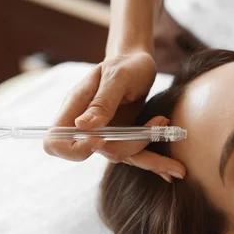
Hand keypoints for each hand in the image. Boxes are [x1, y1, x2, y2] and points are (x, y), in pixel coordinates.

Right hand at [43, 51, 185, 181]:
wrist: (138, 63)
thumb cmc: (126, 64)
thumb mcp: (117, 76)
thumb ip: (102, 101)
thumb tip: (82, 127)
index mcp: (76, 108)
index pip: (55, 142)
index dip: (74, 148)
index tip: (100, 138)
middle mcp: (87, 126)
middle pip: (97, 153)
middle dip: (131, 148)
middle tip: (159, 127)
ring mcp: (105, 134)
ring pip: (121, 157)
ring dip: (151, 162)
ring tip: (178, 167)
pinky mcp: (123, 139)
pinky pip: (136, 156)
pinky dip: (154, 163)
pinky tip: (172, 171)